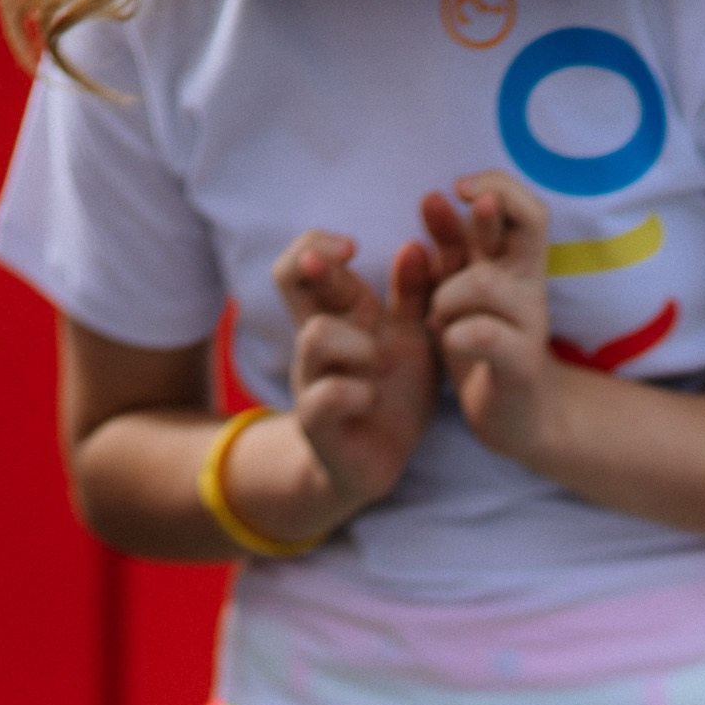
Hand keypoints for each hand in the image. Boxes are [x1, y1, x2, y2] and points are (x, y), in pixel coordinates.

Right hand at [269, 225, 436, 519]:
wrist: (380, 462)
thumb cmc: (395, 394)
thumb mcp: (413, 340)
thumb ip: (414, 297)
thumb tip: (413, 246)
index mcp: (338, 314)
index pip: (304, 260)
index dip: (319, 242)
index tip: (352, 247)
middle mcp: (315, 341)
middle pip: (289, 277)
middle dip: (319, 262)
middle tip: (351, 258)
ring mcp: (310, 380)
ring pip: (316, 335)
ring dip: (357, 344)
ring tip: (381, 365)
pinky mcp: (315, 423)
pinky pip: (328, 395)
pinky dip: (357, 394)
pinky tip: (372, 402)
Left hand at [422, 170, 559, 464]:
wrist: (515, 419)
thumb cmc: (482, 350)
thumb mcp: (458, 292)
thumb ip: (450, 250)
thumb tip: (433, 197)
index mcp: (515, 265)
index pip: (524, 207)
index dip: (495, 185)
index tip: (457, 190)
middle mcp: (529, 286)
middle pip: (528, 223)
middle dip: (484, 213)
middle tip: (455, 212)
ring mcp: (531, 325)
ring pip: (485, 281)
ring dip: (446, 293)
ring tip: (435, 320)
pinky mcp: (523, 365)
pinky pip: (485, 333)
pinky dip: (456, 333)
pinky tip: (447, 341)